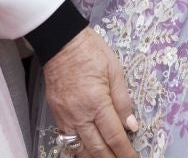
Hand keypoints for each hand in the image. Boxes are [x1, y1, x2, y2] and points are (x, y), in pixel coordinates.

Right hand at [43, 29, 139, 157]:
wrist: (60, 41)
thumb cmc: (91, 51)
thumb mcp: (115, 70)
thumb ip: (123, 101)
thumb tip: (132, 126)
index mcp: (97, 102)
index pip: (114, 136)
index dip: (126, 153)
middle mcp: (80, 115)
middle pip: (97, 149)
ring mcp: (65, 117)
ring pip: (80, 149)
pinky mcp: (56, 115)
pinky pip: (67, 140)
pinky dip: (78, 150)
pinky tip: (87, 152)